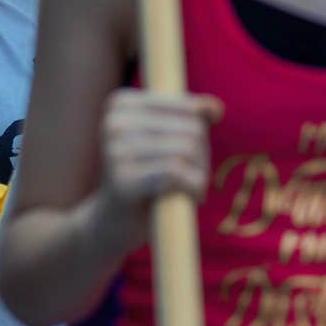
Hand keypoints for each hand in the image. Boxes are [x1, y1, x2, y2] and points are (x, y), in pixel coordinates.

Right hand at [92, 88, 222, 247]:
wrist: (111, 221)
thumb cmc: (144, 175)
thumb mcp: (163, 138)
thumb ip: (188, 116)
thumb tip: (214, 109)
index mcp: (119, 105)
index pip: (186, 107)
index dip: (199, 131)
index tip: (190, 151)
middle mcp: (113, 124)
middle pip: (190, 129)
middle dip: (202, 155)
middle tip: (193, 175)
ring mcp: (115, 153)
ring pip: (187, 150)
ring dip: (200, 173)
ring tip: (191, 187)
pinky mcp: (123, 182)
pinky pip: (177, 173)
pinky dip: (193, 187)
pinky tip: (190, 198)